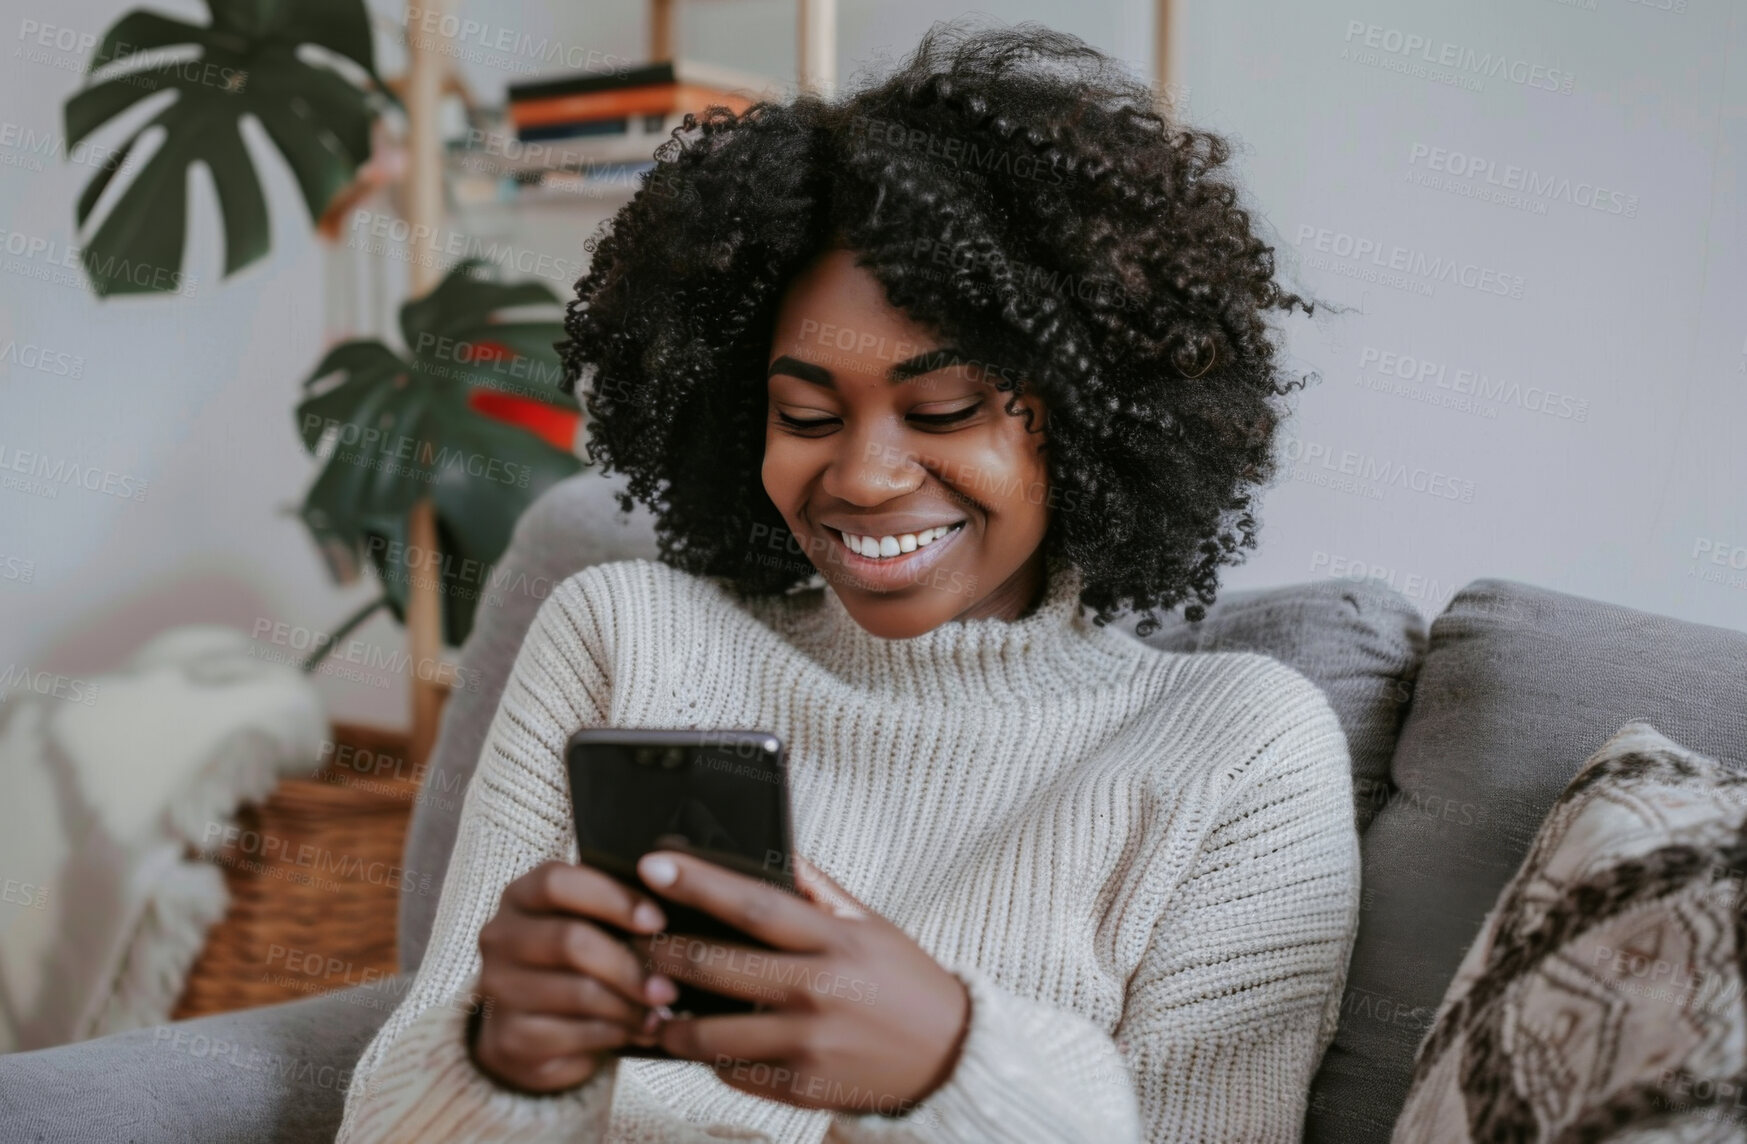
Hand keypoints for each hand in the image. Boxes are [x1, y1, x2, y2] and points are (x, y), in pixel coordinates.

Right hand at [469, 860, 680, 1092]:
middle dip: (629, 964)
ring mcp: (498, 989)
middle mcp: (500, 937)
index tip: (658, 920)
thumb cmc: (576, 962)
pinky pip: (573, 1034)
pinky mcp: (507, 1038)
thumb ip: (618, 908)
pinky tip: (639, 1032)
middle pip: (570, 941)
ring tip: (660, 1010)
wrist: (532, 1029)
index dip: (612, 898)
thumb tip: (676, 898)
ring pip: (577, 992)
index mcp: (520, 896)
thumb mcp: (592, 925)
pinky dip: (615, 1034)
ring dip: (629, 1005)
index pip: (557, 883)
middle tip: (668, 985)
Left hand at [631, 851, 970, 1116]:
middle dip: (661, 953)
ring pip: (711, 1034)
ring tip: (650, 1005)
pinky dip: (710, 1058)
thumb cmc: (904, 980)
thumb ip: (818, 889)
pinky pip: (734, 1074)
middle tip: (629, 942)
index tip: (653, 866)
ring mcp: (808, 1045)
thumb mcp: (870, 924)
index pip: (752, 904)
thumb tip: (772, 849)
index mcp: (834, 940)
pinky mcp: (803, 1088)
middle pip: (716, 967)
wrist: (951, 1056)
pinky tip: (697, 1043)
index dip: (698, 883)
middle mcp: (818, 991)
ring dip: (670, 1021)